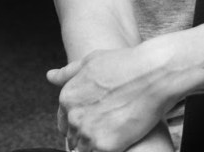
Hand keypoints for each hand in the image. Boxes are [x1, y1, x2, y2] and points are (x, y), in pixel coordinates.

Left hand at [47, 43, 173, 151]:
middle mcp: (73, 116)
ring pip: (85, 149)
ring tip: (116, 131)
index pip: (64, 123)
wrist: (153, 74)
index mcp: (67, 97)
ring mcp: (88, 132)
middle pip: (74, 138)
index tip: (94, 121)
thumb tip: (50, 76)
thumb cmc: (125, 64)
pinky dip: (110, 150)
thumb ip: (68, 73)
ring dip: (97, 144)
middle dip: (88, 134)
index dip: (79, 123)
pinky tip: (121, 138)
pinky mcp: (105, 146)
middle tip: (108, 125)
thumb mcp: (91, 61)